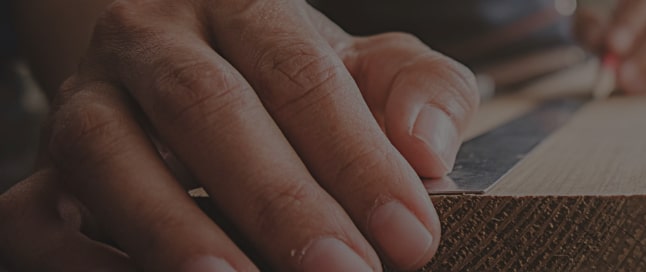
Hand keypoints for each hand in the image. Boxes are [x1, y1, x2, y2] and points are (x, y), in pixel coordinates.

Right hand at [0, 0, 481, 269]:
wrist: (196, 72)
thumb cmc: (304, 82)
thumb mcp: (377, 70)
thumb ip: (424, 92)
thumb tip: (427, 146)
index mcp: (243, 6)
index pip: (301, 74)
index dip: (358, 159)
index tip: (410, 235)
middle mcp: (151, 39)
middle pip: (206, 107)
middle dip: (280, 201)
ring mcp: (85, 99)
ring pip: (104, 150)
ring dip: (171, 230)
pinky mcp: (42, 170)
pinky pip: (38, 216)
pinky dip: (90, 263)